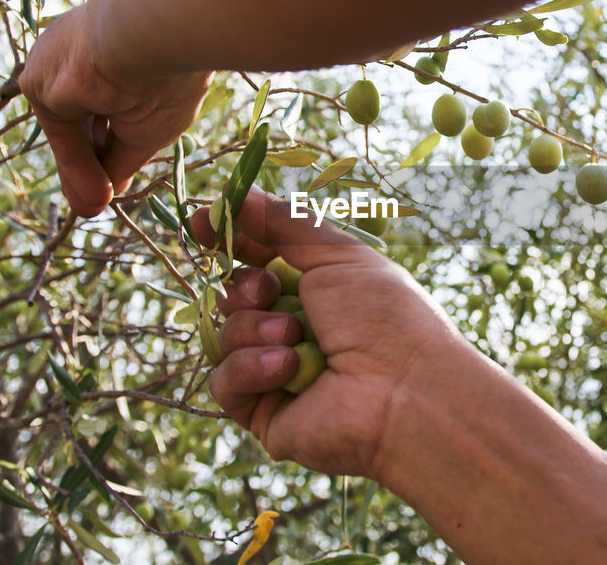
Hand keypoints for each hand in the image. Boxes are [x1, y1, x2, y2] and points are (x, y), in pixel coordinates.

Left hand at [19, 0, 210, 216]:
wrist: (153, 35)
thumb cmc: (168, 76)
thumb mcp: (149, 128)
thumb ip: (122, 160)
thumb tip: (106, 196)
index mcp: (116, 50)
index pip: (106, 102)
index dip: (110, 142)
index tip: (114, 179)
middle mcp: (83, 52)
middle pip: (81, 119)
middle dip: (89, 163)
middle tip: (93, 203)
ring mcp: (58, 65)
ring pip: (68, 129)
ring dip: (79, 172)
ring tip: (91, 208)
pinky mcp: (43, 83)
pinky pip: (60, 133)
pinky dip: (74, 165)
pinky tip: (94, 194)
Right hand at [190, 188, 463, 476]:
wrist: (404, 390)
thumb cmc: (385, 317)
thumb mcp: (338, 255)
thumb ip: (284, 223)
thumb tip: (233, 193)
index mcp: (315, 290)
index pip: (256, 259)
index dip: (229, 240)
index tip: (202, 221)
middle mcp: (292, 330)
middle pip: (232, 296)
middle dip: (245, 288)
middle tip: (270, 291)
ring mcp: (274, 373)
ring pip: (224, 337)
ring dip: (254, 329)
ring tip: (293, 337)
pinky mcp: (262, 413)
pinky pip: (223, 383)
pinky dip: (250, 368)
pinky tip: (286, 367)